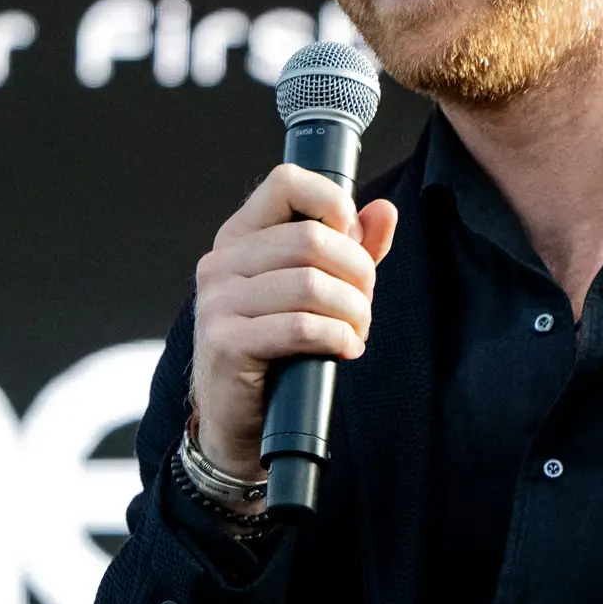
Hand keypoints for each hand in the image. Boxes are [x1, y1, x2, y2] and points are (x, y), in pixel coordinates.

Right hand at [186, 164, 401, 475]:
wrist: (239, 421)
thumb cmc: (278, 351)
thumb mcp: (315, 293)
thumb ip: (351, 250)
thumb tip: (384, 211)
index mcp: (240, 238)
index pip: (286, 182)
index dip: (333, 202)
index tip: (354, 239)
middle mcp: (222, 262)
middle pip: (312, 239)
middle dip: (357, 273)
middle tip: (364, 305)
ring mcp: (218, 302)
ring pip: (312, 285)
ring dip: (352, 312)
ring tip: (356, 331)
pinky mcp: (227, 343)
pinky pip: (301, 327)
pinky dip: (338, 339)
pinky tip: (344, 350)